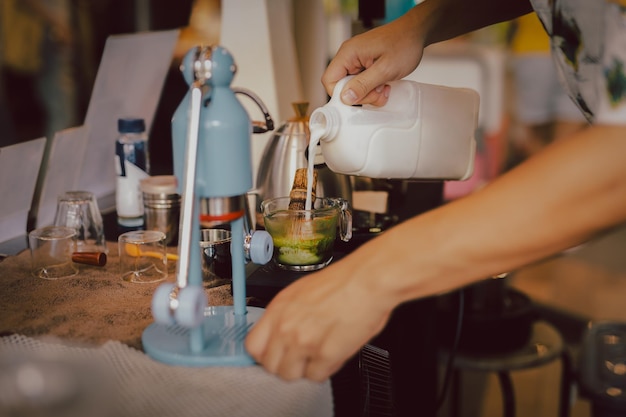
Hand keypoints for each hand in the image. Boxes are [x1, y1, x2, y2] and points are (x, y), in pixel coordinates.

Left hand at [245, 259, 393, 380]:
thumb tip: (281, 333)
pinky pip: (316, 377)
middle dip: (285, 364)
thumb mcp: (302, 291)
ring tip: (317, 356)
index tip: (274, 353)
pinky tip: (333, 354)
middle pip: (270, 365)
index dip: (265, 353)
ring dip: (303, 369)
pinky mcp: (325, 354)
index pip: (253, 345)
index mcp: (279, 308)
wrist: (368, 280)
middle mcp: (286, 326)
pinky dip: (325, 369)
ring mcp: (304, 342)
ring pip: (289, 375)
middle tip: (299, 357)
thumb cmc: (344, 281)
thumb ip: (287, 315)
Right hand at [321, 9, 425, 105]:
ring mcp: (356, 61)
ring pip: (353, 87)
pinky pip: (362, 83)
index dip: (341, 95)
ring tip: (384, 87)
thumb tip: (345, 98)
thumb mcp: (385, 69)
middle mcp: (349, 56)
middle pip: (342, 86)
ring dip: (369, 94)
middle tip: (378, 92)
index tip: (359, 100)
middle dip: (361, 95)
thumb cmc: (404, 44)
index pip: (330, 80)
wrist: (417, 33)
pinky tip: (384, 85)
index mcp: (348, 53)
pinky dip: (372, 89)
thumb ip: (363, 84)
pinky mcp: (364, 65)